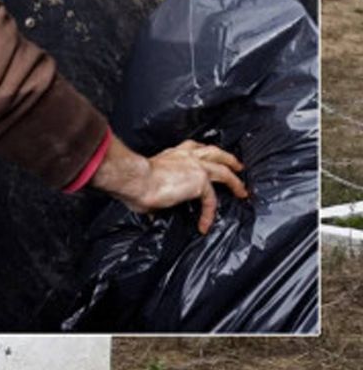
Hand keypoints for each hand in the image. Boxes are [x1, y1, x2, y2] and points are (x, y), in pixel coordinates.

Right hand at [92, 137, 247, 234]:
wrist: (135, 179)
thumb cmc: (132, 181)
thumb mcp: (145, 185)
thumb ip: (155, 196)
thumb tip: (153, 211)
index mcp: (170, 155)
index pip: (191, 149)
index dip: (200, 154)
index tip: (203, 163)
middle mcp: (184, 155)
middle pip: (213, 152)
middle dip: (227, 158)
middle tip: (237, 165)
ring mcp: (195, 166)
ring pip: (223, 169)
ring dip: (234, 179)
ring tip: (241, 189)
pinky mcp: (200, 181)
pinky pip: (212, 200)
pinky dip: (209, 214)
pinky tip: (205, 224)